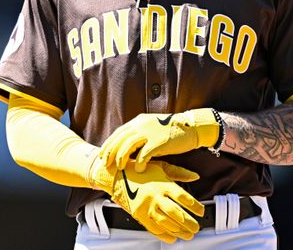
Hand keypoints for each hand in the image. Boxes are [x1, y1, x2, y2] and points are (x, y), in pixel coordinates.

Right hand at [89, 158, 204, 242]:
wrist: (117, 175)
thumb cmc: (140, 170)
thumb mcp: (161, 167)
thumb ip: (179, 172)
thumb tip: (195, 176)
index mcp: (162, 184)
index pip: (183, 198)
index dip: (195, 206)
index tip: (201, 211)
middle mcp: (155, 196)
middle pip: (176, 213)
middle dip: (189, 223)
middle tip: (197, 227)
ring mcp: (146, 207)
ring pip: (166, 223)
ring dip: (179, 231)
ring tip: (188, 234)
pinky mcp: (139, 215)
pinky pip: (153, 228)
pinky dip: (164, 235)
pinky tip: (173, 237)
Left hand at [100, 109, 220, 171]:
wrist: (190, 127)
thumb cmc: (171, 130)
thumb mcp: (151, 127)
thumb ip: (139, 134)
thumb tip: (127, 144)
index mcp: (138, 122)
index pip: (118, 133)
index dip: (108, 144)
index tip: (102, 155)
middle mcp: (141, 125)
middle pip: (119, 139)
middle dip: (110, 152)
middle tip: (105, 164)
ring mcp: (150, 132)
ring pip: (128, 145)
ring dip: (122, 157)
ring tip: (120, 168)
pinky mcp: (159, 141)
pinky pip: (145, 153)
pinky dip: (140, 162)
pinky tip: (139, 169)